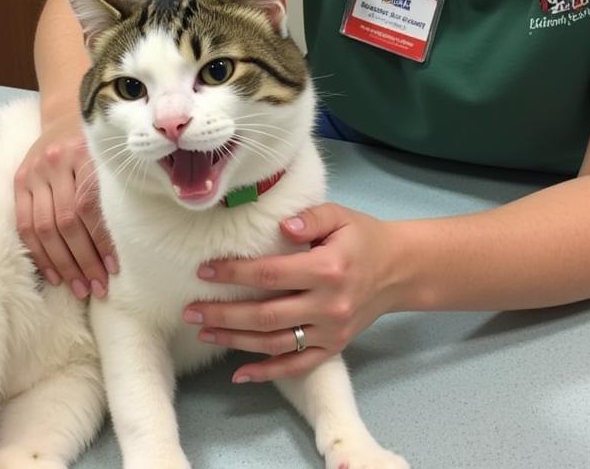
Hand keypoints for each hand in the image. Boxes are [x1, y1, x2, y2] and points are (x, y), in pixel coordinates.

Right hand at [13, 109, 116, 298]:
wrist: (65, 113)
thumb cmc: (97, 143)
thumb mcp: (109, 156)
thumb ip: (114, 188)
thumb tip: (132, 238)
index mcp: (83, 153)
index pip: (89, 207)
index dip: (101, 241)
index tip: (115, 268)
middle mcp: (55, 161)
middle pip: (67, 221)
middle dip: (84, 260)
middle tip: (98, 287)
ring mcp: (34, 171)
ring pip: (44, 227)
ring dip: (63, 264)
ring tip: (80, 288)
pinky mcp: (18, 181)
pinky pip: (24, 225)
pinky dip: (39, 254)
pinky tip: (54, 275)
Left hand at [183, 203, 399, 383]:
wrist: (399, 270)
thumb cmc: (363, 238)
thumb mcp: (340, 216)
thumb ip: (310, 218)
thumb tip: (281, 227)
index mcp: (327, 268)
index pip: (271, 274)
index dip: (235, 273)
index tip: (204, 271)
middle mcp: (328, 305)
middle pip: (266, 314)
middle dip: (224, 314)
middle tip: (191, 311)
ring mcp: (331, 332)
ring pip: (275, 343)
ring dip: (236, 340)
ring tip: (203, 333)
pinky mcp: (334, 348)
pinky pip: (297, 366)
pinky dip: (267, 372)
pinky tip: (239, 373)